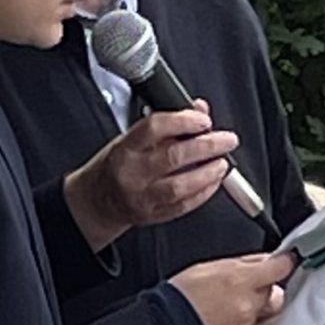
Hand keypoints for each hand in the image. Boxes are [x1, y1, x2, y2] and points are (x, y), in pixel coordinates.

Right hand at [64, 106, 238, 252]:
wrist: (98, 200)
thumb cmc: (118, 164)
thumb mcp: (133, 137)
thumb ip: (167, 124)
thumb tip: (199, 110)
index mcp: (126, 148)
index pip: (155, 128)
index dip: (183, 121)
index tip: (204, 119)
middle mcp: (132, 172)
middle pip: (174, 156)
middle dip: (207, 146)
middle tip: (227, 140)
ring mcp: (143, 196)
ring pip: (180, 185)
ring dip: (208, 173)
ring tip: (222, 163)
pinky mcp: (153, 215)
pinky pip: (183, 205)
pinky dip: (203, 193)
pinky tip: (214, 182)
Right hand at [171, 252, 294, 324]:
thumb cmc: (178, 298)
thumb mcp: (206, 268)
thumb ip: (238, 264)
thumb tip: (259, 261)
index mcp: (240, 279)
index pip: (278, 268)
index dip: (284, 263)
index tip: (286, 261)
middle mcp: (248, 304)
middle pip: (275, 294)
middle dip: (266, 290)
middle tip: (249, 287)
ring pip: (265, 316)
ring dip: (257, 311)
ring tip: (233, 307)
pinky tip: (225, 321)